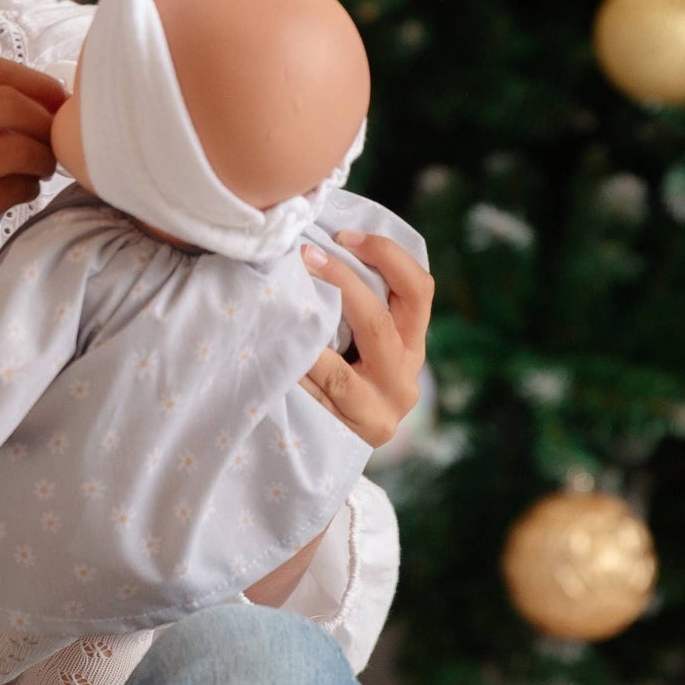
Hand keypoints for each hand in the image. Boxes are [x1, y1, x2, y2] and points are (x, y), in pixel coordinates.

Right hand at [0, 58, 66, 314]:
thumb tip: (38, 102)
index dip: (35, 82)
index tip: (56, 100)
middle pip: (6, 102)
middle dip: (45, 120)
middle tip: (57, 140)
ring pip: (15, 147)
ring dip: (43, 157)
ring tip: (41, 169)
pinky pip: (13, 189)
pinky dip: (29, 189)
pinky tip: (22, 194)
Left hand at [299, 231, 434, 448]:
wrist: (330, 450)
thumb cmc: (338, 374)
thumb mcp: (358, 340)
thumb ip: (352, 303)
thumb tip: (313, 240)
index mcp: (412, 343)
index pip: (418, 289)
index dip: (386, 255)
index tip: (343, 235)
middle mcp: (404, 377)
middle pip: (379, 322)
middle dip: (339, 282)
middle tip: (303, 255)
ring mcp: (378, 412)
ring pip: (339, 369)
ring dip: (305, 333)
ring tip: (278, 301)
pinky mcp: (350, 434)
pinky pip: (314, 398)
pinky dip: (291, 372)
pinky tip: (266, 352)